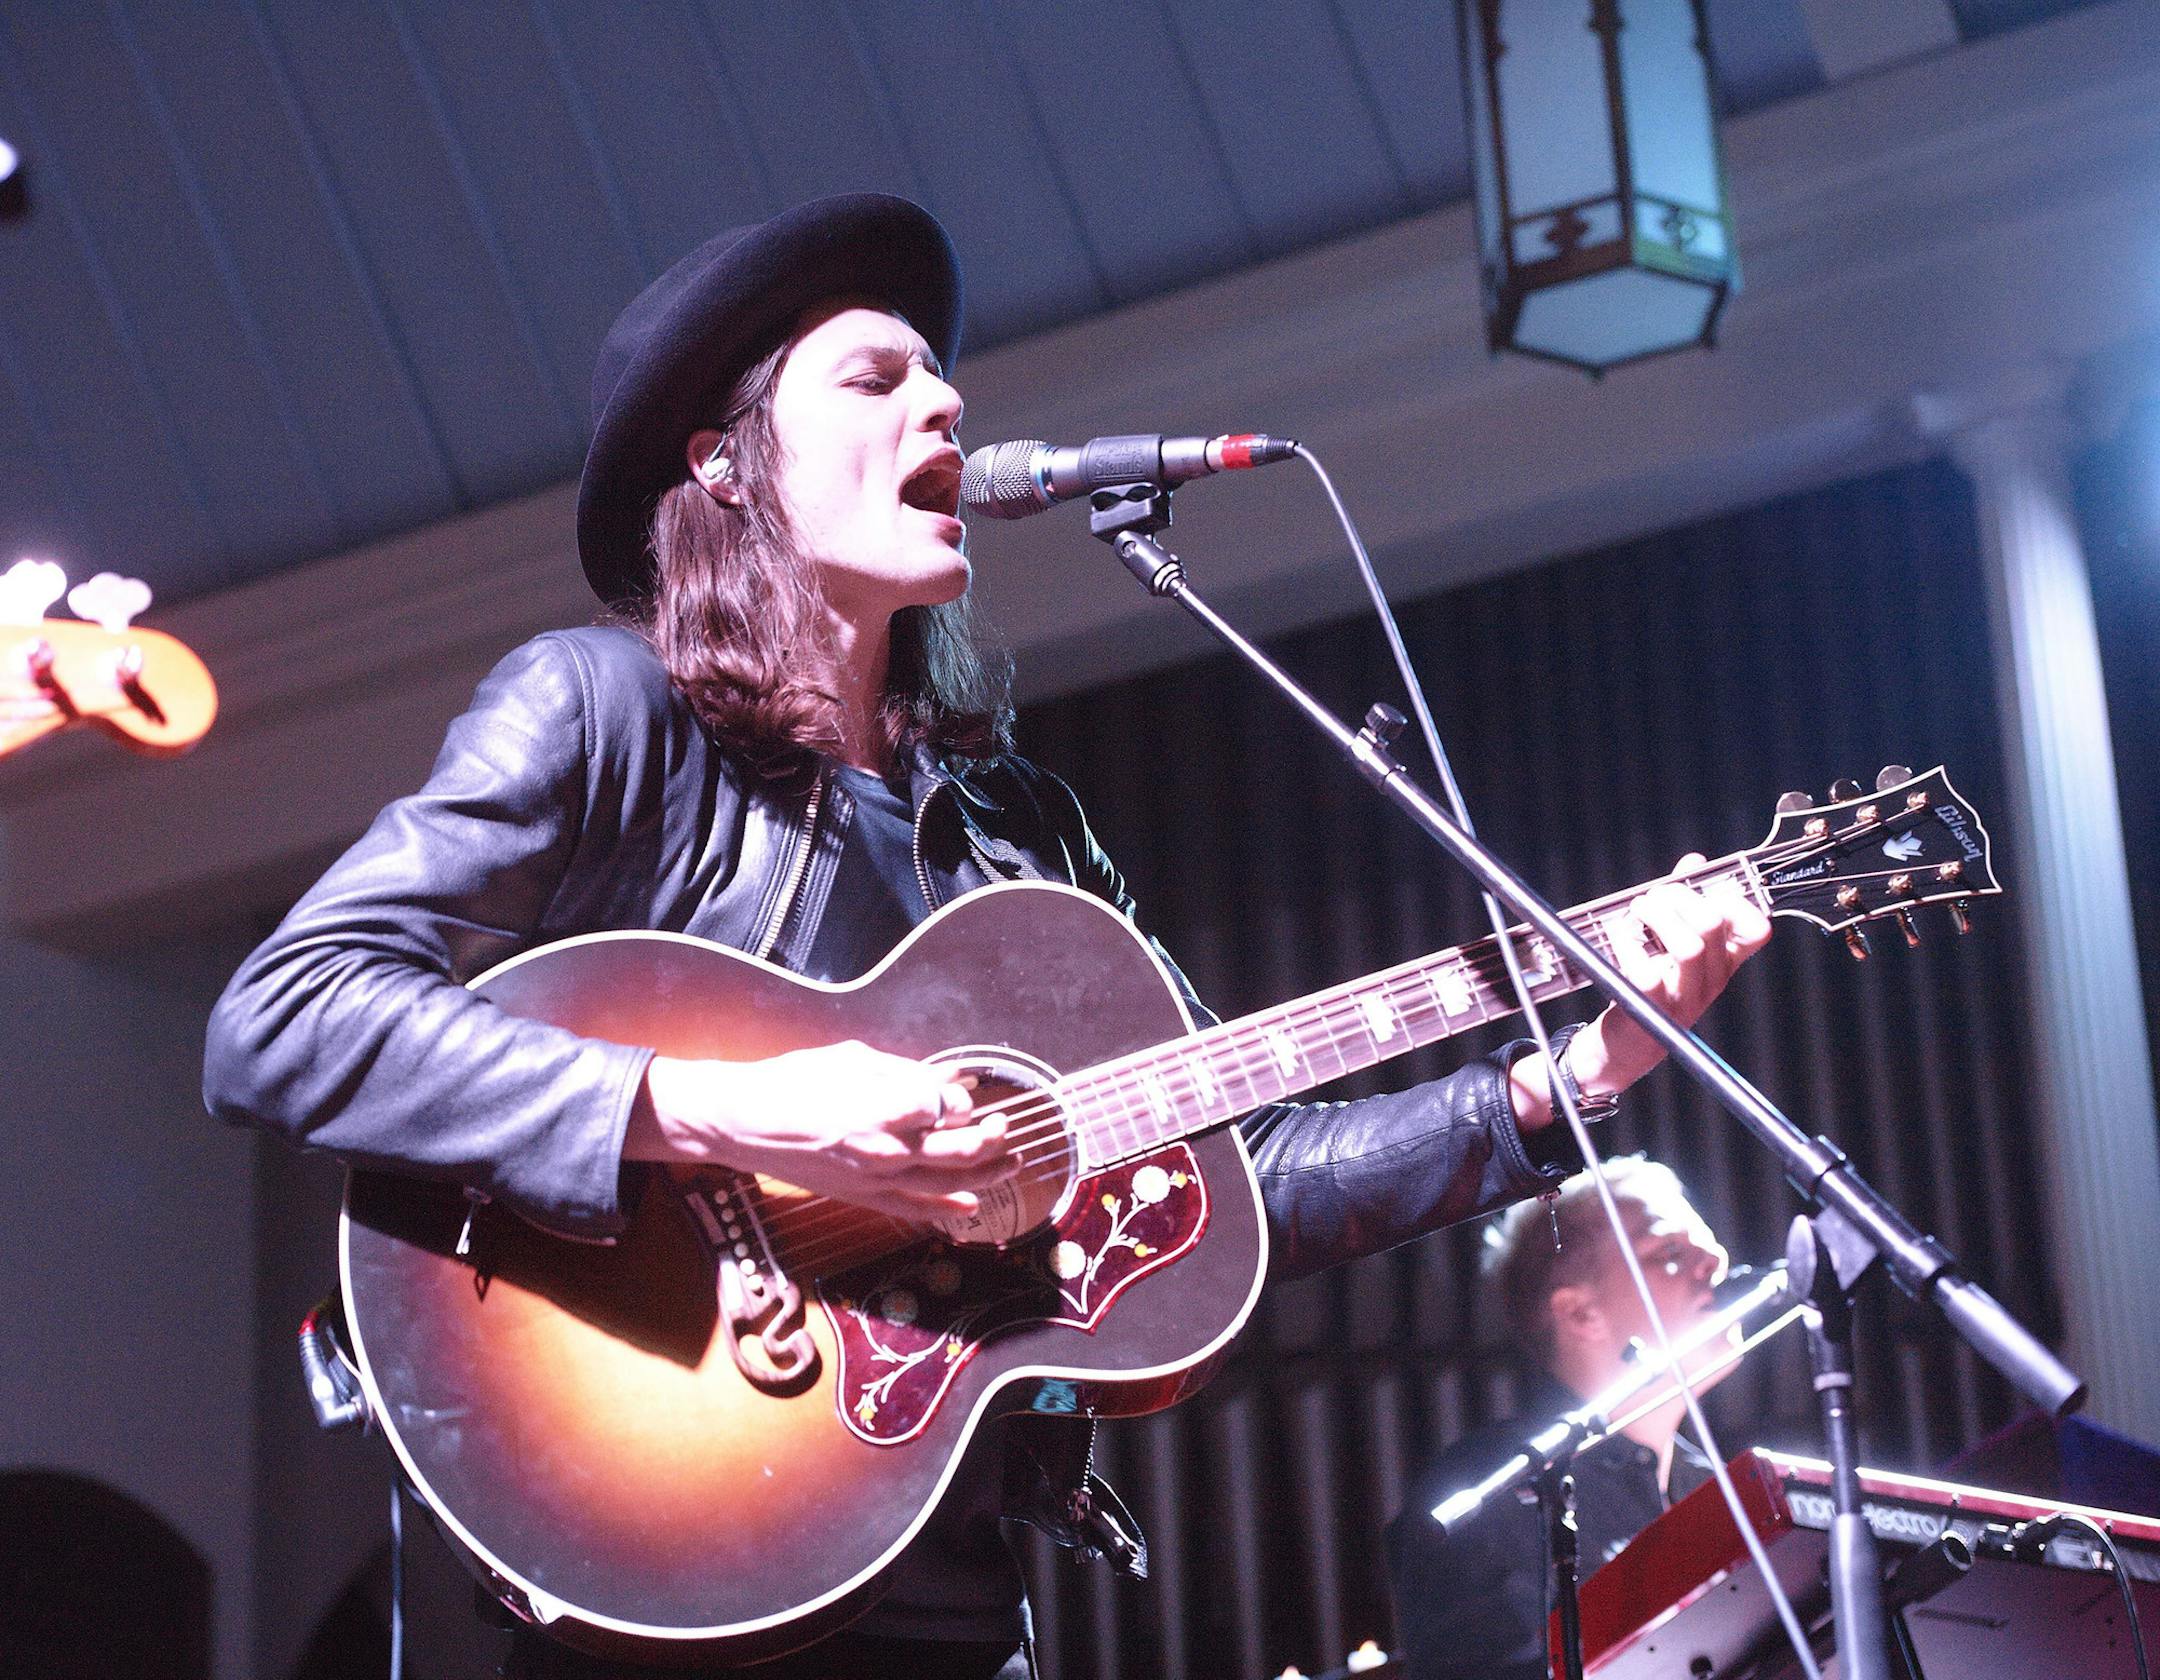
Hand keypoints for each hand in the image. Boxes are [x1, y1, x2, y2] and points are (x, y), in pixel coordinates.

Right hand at [629, 1041, 1016, 1220]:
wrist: (742, 1124)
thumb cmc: (790, 1082)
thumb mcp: (850, 1060)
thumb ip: (904, 1071)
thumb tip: (947, 1076)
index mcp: (881, 1108)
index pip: (947, 1107)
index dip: (960, 1098)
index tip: (960, 1090)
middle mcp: (884, 1149)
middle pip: (959, 1150)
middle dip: (992, 1138)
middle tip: (1006, 1124)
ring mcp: (873, 1179)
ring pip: (946, 1185)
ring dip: (986, 1175)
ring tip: (1011, 1162)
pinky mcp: (861, 1198)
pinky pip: (912, 1211)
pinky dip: (945, 1210)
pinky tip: (969, 1207)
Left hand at [1572, 852, 1773, 1099]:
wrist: (1626, 1045)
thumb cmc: (1650, 985)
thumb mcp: (1672, 942)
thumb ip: (1683, 902)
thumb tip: (1695, 861)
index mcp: (1723, 961)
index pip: (1757, 929)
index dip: (1735, 899)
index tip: (1703, 889)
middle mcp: (1711, 980)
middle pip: (1713, 924)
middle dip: (1678, 897)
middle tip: (1653, 898)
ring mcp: (1684, 998)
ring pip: (1689, 945)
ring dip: (1655, 916)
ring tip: (1636, 912)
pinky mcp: (1650, 1009)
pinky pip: (1645, 971)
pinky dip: (1625, 942)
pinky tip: (1619, 937)